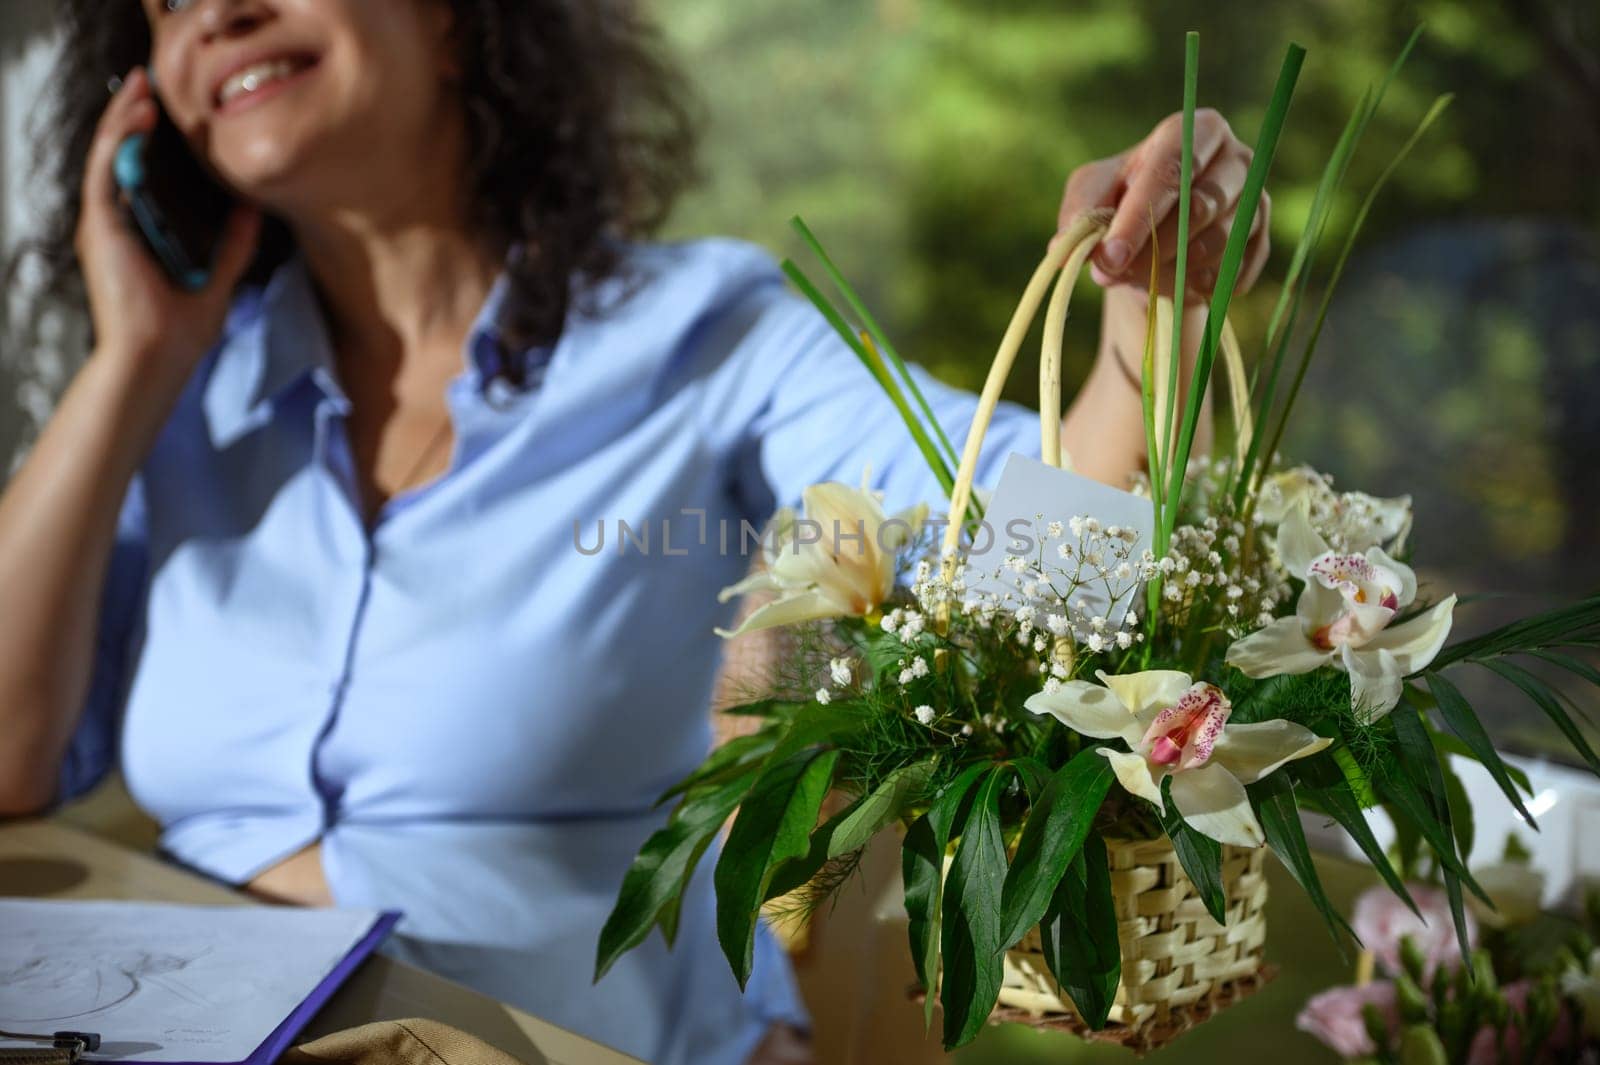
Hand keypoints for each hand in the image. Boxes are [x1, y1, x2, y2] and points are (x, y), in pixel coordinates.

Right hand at [76, 67, 260, 379]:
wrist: (157, 358)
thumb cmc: (181, 333)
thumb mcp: (219, 279)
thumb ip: (234, 244)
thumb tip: (254, 209)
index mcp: (138, 234)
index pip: (141, 174)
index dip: (150, 140)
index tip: (173, 113)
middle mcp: (115, 225)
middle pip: (120, 156)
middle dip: (133, 117)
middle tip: (151, 83)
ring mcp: (103, 225)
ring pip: (108, 155)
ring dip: (124, 117)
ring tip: (142, 86)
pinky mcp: (100, 228)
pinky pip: (106, 171)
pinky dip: (119, 140)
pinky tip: (137, 116)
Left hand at [1057, 108, 1269, 299]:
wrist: (1154, 237)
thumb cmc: (1120, 202)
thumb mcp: (1091, 196)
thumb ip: (1080, 213)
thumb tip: (1065, 246)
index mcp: (1193, 130)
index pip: (1170, 170)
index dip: (1138, 217)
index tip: (1110, 257)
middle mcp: (1235, 158)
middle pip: (1200, 206)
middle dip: (1153, 248)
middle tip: (1115, 273)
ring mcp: (1255, 198)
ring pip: (1218, 243)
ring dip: (1171, 271)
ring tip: (1139, 278)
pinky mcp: (1261, 240)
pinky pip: (1233, 272)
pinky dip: (1197, 288)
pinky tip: (1173, 287)